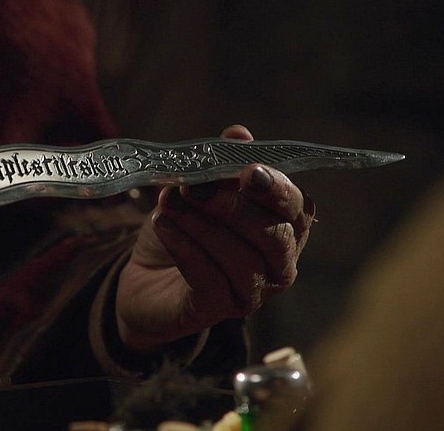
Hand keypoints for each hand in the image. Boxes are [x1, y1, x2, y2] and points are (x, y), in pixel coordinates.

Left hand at [116, 125, 315, 351]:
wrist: (145, 275)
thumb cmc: (185, 227)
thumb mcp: (199, 188)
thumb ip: (221, 163)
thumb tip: (239, 134)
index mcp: (284, 227)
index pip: (298, 209)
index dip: (277, 190)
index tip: (248, 170)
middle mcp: (277, 264)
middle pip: (275, 237)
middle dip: (235, 208)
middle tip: (194, 186)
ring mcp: (250, 293)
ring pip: (241, 260)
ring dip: (202, 226)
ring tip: (170, 202)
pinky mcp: (215, 309)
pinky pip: (208, 279)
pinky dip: (184, 247)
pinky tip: (163, 224)